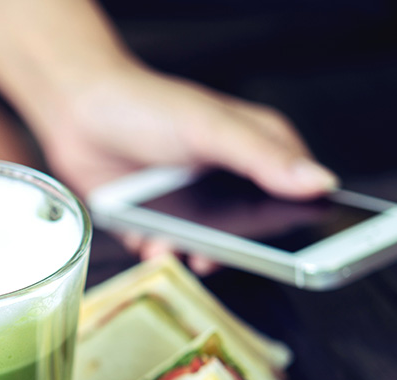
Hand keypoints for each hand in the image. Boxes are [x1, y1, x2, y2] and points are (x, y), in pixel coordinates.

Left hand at [34, 62, 337, 261]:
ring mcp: (193, 203)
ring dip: (195, 257)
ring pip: (209, 249)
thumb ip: (263, 158)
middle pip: (254, 233)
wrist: (77, 113)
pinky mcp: (158, 222)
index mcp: (258, 150)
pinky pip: (168, 252)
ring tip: (180, 251)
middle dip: (238, 251)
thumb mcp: (211, 129)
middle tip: (220, 254)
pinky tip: (153, 245)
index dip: (305, 224)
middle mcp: (229, 180)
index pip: (298, 194)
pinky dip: (161, 254)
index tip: (306, 255)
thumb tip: (320, 183)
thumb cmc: (146, 106)